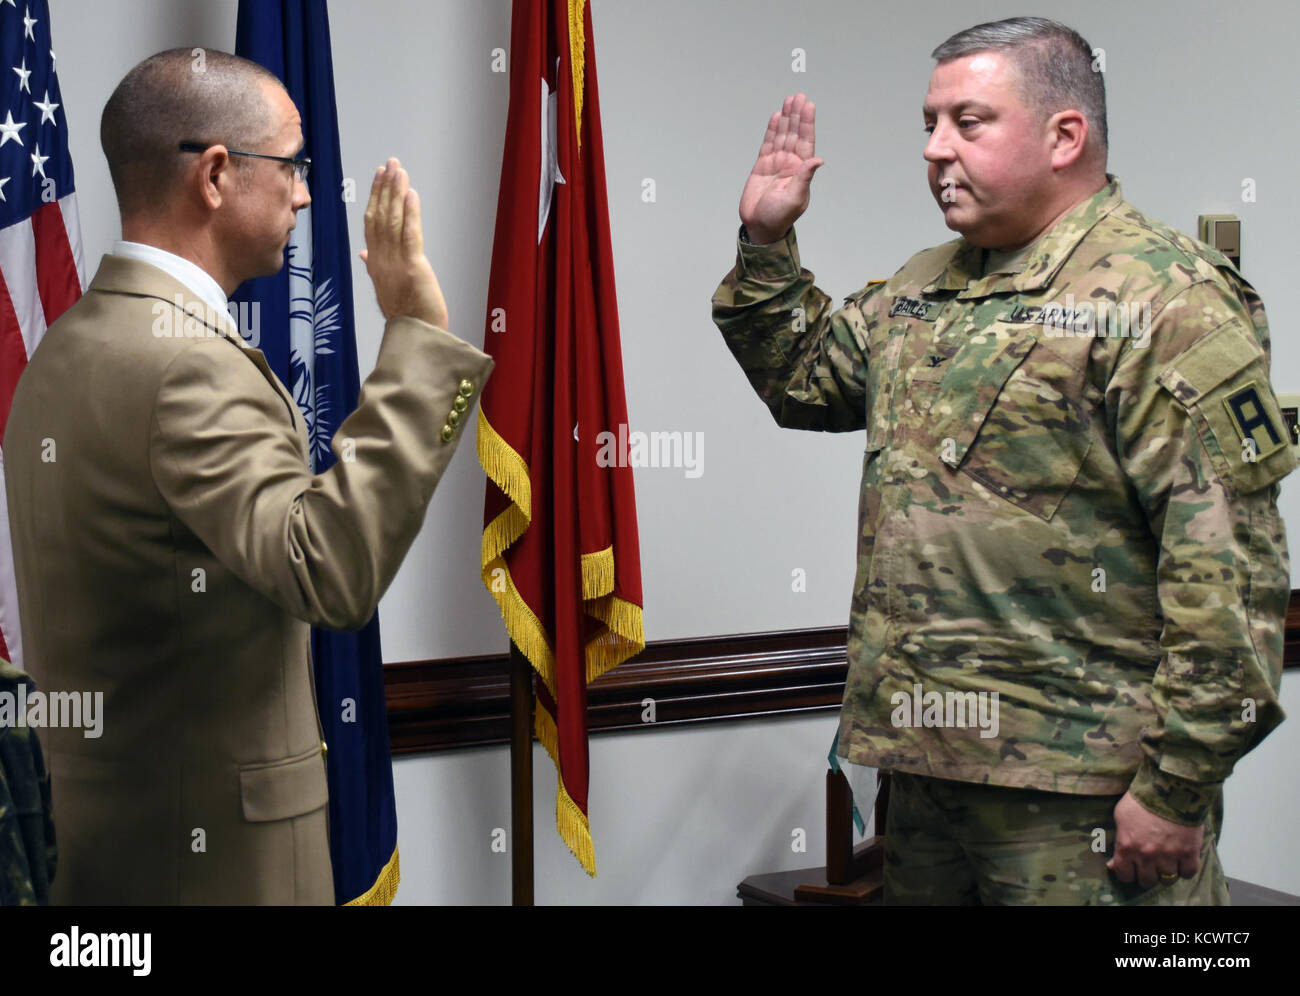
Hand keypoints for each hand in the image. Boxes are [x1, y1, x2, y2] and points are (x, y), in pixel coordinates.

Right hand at [359, 158, 448, 328]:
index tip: (378, 178)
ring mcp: (395, 264)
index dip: (374, 198)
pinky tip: (410, 193)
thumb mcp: (385, 289)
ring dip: (396, 193)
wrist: (416, 338)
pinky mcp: (413, 268)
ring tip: (399, 171)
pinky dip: (410, 212)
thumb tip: (363, 253)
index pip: (371, 224)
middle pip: (379, 217)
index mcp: (375, 264)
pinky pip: (409, 235)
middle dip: (384, 188)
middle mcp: (381, 261)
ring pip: (392, 221)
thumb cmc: (406, 317)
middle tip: (389, 164)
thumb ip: (374, 268)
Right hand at [739, 93, 824, 244]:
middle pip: (795, 134)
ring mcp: (776, 163)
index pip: (806, 142)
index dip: (807, 123)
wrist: (759, 226)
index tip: (808, 106)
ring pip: (783, 136)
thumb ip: (804, 178)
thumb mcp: (794, 199)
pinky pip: (769, 143)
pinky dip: (772, 130)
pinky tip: (776, 117)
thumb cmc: (779, 217)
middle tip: (798, 97)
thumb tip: (817, 160)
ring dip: (786, 118)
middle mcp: (790, 164)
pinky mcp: (762, 165)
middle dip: (797, 115)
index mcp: (801, 171)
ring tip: (789, 101)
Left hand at [1108, 790, 1202, 888]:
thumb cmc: (1142, 799)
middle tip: (1150, 864)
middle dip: (1147, 874)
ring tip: (1167, 860)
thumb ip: (1118, 842)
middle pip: (1147, 881)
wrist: (1169, 788)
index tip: (1131, 868)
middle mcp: (1147, 856)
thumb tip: (1113, 864)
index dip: (1127, 873)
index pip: (1124, 875)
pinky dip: (1186, 869)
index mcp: (1127, 847)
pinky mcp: (1189, 853)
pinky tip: (1182, 859)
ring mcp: (1169, 856)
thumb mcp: (1121, 816)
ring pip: (1168, 879)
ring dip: (1167, 871)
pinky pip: (1188, 873)